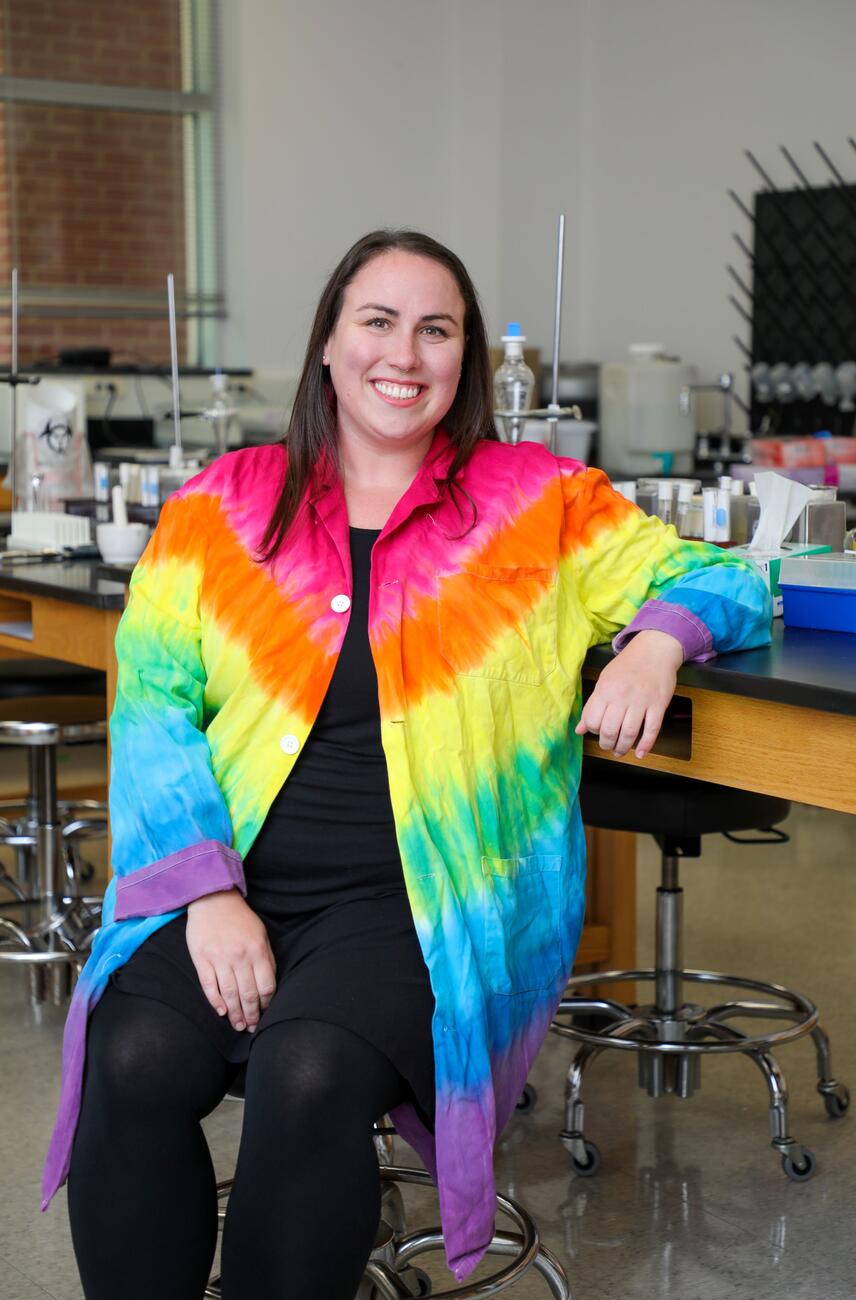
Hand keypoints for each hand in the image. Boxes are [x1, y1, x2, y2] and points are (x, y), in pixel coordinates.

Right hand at [186, 890, 276, 1031]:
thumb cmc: (240, 919)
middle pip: (248, 994)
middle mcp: (239, 957)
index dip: (267, 1003)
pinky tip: (221, 1011)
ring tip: (239, 1025)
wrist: (213, 900)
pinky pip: (209, 986)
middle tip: (252, 1027)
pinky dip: (215, 1001)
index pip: (266, 985)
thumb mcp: (261, 934)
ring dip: (235, 1014)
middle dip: (252, 1014)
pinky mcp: (201, 959)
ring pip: (229, 994)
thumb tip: (268, 986)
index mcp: (256, 950)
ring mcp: (219, 958)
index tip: (266, 1012)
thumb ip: (266, 959)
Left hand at [575, 629, 682, 759]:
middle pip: (610, 731)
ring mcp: (642, 701)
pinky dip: (645, 745)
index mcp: (605, 690)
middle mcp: (622, 696)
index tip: (597, 731)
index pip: (592, 720)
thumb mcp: (604, 681)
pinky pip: (652, 730)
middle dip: (607, 744)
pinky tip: (640, 753)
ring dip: (623, 748)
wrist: (654, 650)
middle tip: (608, 746)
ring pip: (629, 733)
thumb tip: (579, 729)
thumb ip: (592, 706)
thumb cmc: (627, 666)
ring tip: (620, 751)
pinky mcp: (658, 705)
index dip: (593, 731)